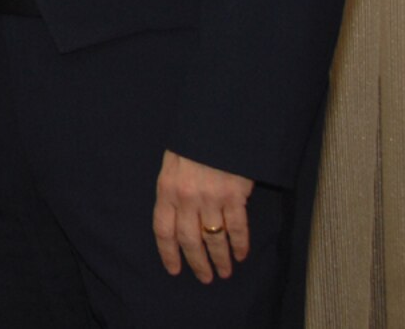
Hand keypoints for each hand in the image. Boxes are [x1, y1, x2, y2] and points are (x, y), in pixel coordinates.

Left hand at [153, 149, 253, 281]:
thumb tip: (176, 217)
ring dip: (220, 259)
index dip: (168, 253)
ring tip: (224, 272)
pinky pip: (236, 227)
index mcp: (166, 189)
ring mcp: (211, 198)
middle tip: (205, 278)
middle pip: (189, 240)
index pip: (163, 230)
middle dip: (197, 263)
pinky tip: (241, 255)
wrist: (217, 125)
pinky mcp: (234, 196)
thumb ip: (172, 191)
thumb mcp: (172, 164)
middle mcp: (186, 198)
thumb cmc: (193, 145)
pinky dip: (239, 244)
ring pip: (214, 238)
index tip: (174, 270)